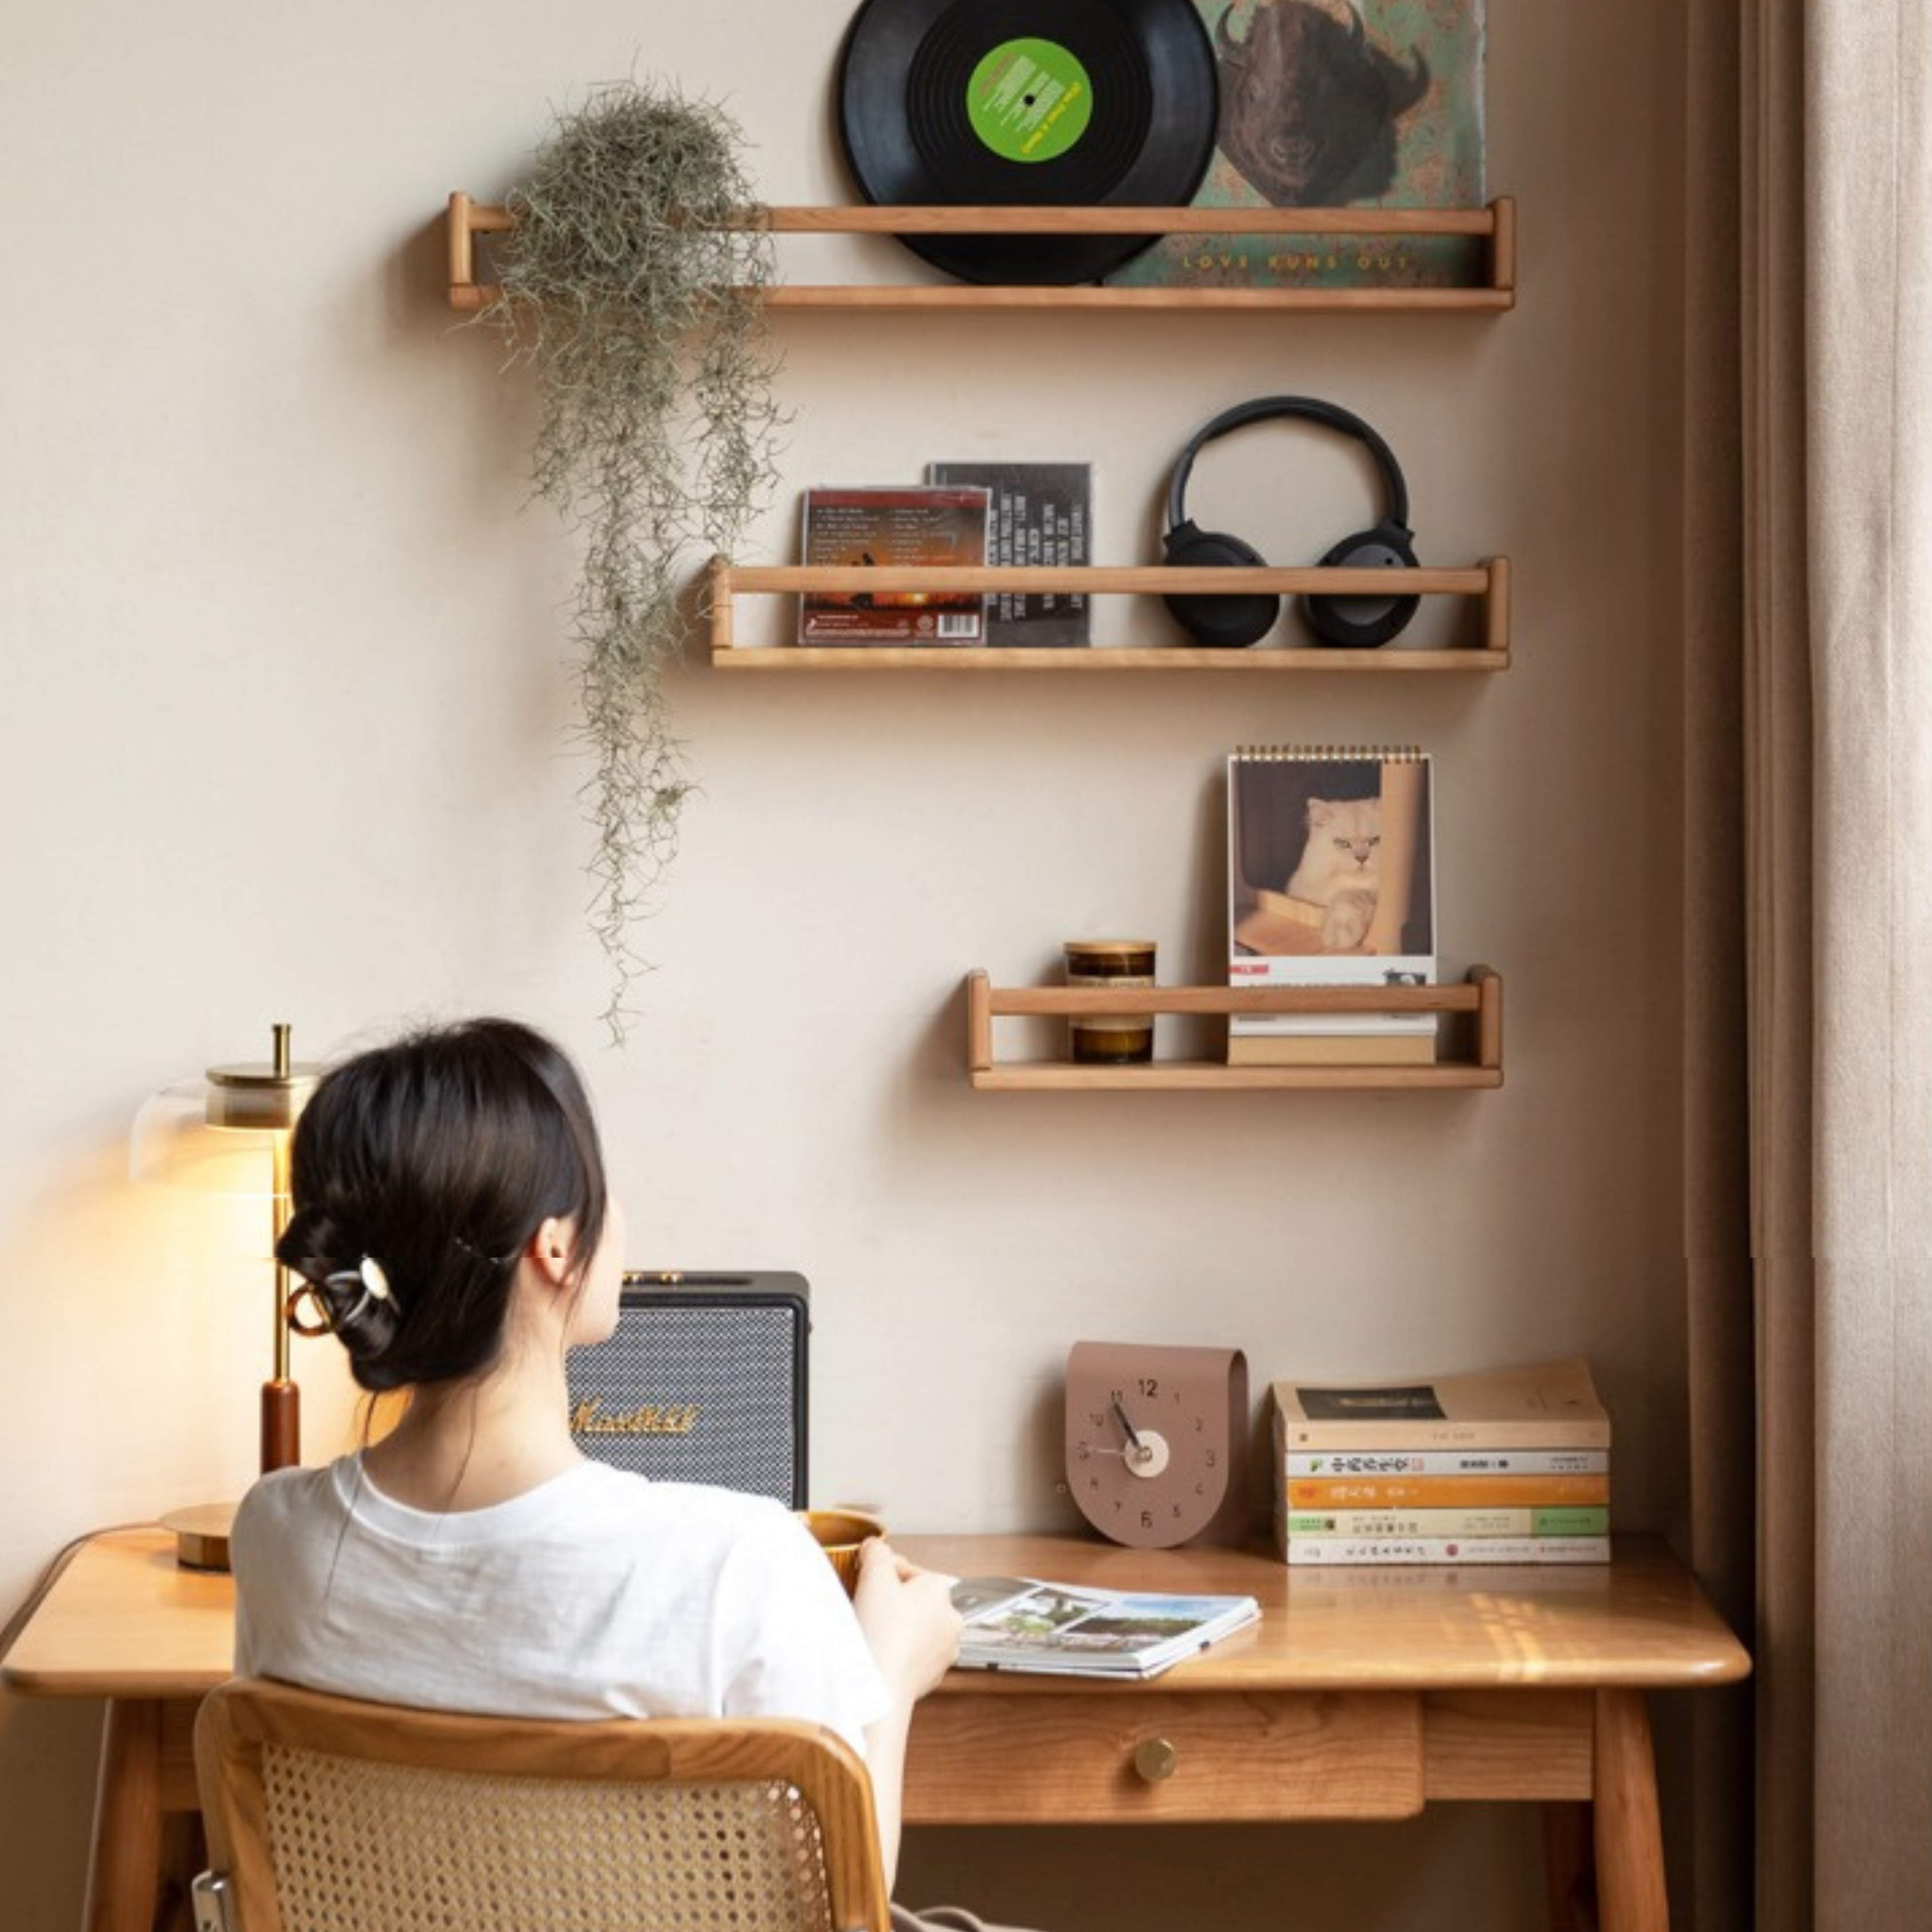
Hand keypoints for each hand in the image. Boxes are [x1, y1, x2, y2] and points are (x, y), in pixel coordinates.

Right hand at [852, 1539, 960, 1702]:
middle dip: (893, 1601)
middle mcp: (951, 1618)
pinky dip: (901, 1652)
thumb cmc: (881, 1633)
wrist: (882, 1688)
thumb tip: (875, 1546)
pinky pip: (915, 1654)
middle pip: (915, 1599)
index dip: (882, 1574)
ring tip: (876, 1633)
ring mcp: (946, 1649)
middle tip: (870, 1608)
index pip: (908, 1570)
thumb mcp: (873, 1576)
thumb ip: (875, 1551)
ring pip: (917, 1628)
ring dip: (899, 1627)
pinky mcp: (935, 1674)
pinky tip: (883, 1653)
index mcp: (941, 1589)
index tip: (866, 1582)